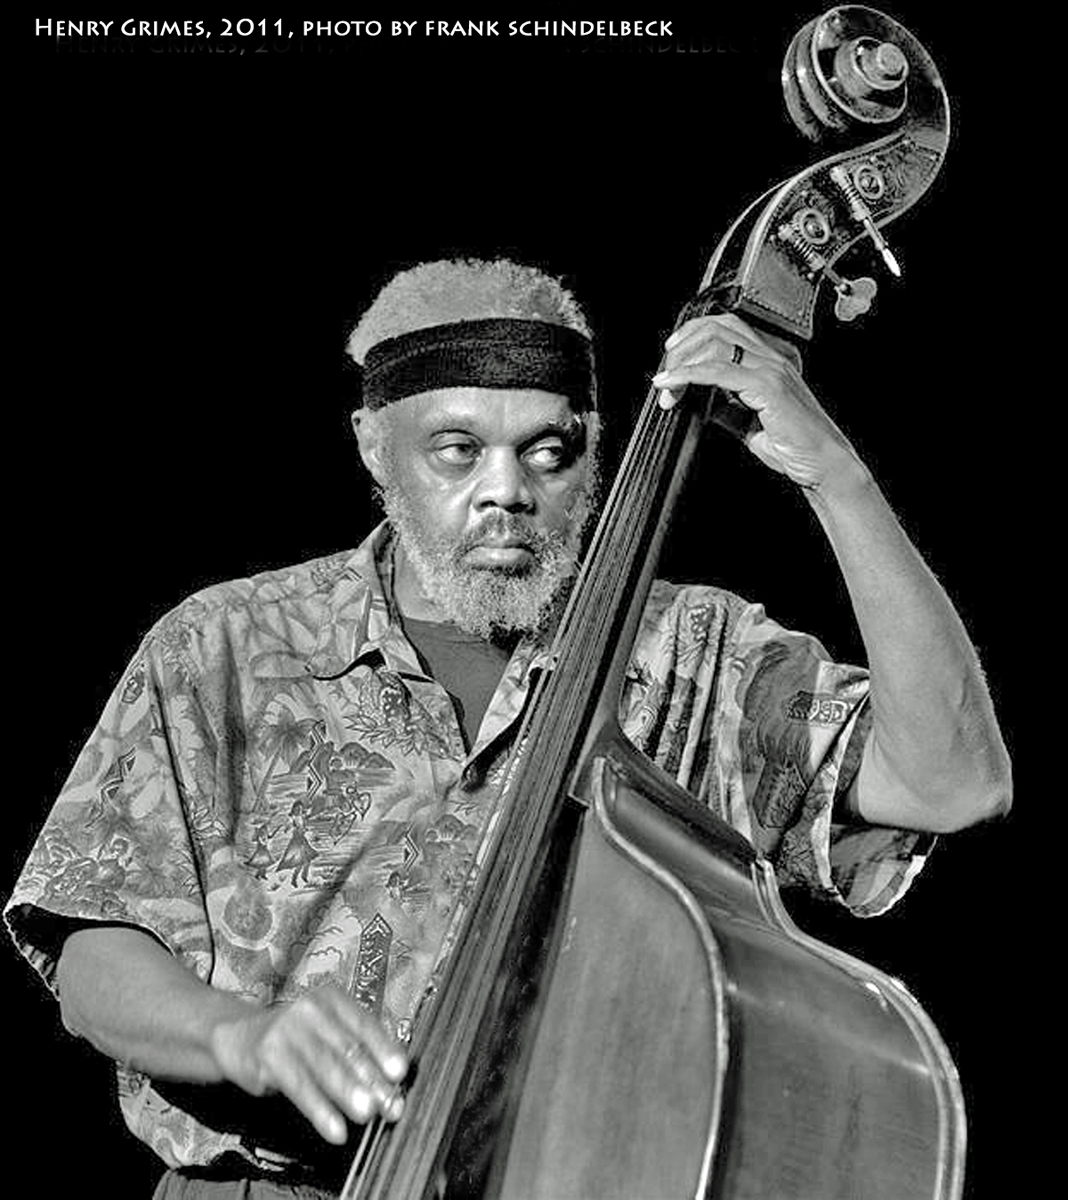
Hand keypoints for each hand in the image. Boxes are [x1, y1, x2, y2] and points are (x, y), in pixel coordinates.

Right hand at [210, 985, 408, 1144]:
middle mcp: (311, 1009)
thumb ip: (356, 1047)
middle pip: (348, 1047)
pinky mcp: (269, 1056)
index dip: (384, 1049)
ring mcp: (288, 1030)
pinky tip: (336, 1131)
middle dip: (373, 1079)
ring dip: (349, 1093)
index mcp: (332, 999)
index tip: (401, 1073)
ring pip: (326, 1066)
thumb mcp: (326, 1030)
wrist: (240, 1036)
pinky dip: (321, 1111)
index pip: (364, 1024)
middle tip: (391, 1104)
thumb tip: (392, 1080)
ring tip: (368, 1114)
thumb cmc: (296, 1037)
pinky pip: (300, 1088)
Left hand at [652, 313, 866, 494]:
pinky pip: (719, 371)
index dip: (693, 334)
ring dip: (681, 363)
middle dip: (682, 347)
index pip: (727, 327)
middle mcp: (772, 358)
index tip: (671, 356)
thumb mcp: (749, 422)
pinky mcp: (768, 387)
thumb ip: (726, 407)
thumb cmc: (794, 446)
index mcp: (771, 360)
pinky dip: (688, 375)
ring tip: (665, 386)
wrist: (824, 464)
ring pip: (714, 344)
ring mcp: (772, 369)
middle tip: (663, 372)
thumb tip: (696, 401)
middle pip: (716, 328)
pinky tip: (670, 386)